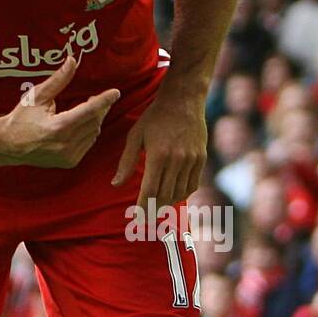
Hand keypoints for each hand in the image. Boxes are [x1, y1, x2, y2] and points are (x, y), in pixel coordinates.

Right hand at [0, 56, 119, 167]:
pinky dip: (89, 132)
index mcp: (58, 127)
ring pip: (93, 133)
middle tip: (97, 97)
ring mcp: (68, 156)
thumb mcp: (37, 96)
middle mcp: (65, 144)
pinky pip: (88, 143)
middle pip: (94, 121)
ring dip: (94, 119)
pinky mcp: (70, 162)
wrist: (8, 145)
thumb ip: (58, 80)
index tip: (116, 92)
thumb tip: (72, 60)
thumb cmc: (20, 118)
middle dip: (99, 108)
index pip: (89, 111)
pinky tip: (81, 124)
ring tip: (88, 108)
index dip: (104, 100)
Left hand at [111, 86, 206, 211]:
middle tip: (145, 216)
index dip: (143, 207)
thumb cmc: (154, 116)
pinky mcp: (201, 158)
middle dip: (153, 209)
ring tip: (157, 207)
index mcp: (158, 155)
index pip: (150, 190)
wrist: (183, 99)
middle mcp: (177, 159)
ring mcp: (191, 159)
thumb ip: (126, 162)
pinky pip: (193, 184)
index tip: (136, 216)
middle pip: (165, 195)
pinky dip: (182, 194)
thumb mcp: (135, 136)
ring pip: (180, 192)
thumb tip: (116, 184)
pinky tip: (173, 195)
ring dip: (168, 203)